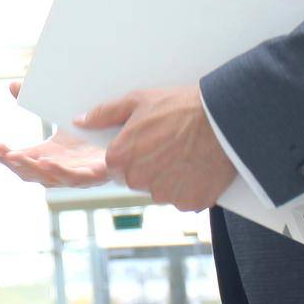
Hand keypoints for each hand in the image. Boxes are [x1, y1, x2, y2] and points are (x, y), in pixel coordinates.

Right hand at [0, 81, 109, 187]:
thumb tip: (11, 85)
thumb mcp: (60, 110)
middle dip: (11, 162)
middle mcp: (61, 168)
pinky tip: (48, 162)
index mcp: (49, 155)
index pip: (19, 159)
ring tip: (17, 156)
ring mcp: (79, 174)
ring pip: (50, 177)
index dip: (1, 155)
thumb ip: (36, 100)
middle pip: (30, 172)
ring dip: (32, 168)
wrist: (130, 129)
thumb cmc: (95, 125)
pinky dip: (61, 171)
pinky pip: (78, 177)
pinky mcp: (98, 174)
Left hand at [93, 85, 238, 211]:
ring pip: (160, 191)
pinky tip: (197, 165)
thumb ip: (104, 114)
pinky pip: (183, 198)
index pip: (115, 164)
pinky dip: (189, 186)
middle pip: (137, 180)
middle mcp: (138, 182)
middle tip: (168, 144)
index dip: (131, 151)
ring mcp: (165, 195)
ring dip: (168, 178)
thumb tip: (81, 121)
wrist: (222, 119)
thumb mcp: (137, 100)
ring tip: (185, 153)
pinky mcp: (189, 203)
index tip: (147, 139)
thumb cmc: (178, 106)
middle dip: (148, 166)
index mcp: (120, 159)